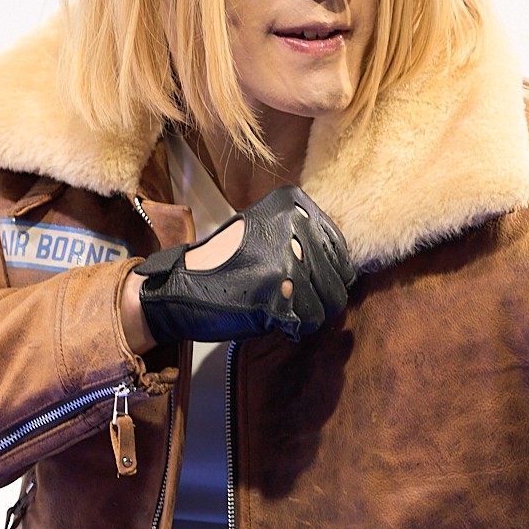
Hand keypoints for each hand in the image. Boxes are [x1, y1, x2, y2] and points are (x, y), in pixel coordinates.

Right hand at [135, 185, 353, 344]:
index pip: (339, 248)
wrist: (180, 285)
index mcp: (292, 202)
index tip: (306, 282)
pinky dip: (294, 327)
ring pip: (329, 302)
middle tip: (291, 300)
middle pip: (341, 277)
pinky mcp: (280, 290)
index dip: (327, 274)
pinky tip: (271, 316)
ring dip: (307, 313)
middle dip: (320, 297)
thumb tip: (347, 268)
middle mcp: (294, 223)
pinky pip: (310, 320)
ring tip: (280, 307)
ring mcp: (289, 256)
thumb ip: (304, 238)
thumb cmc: (225, 262)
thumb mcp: (265, 230)